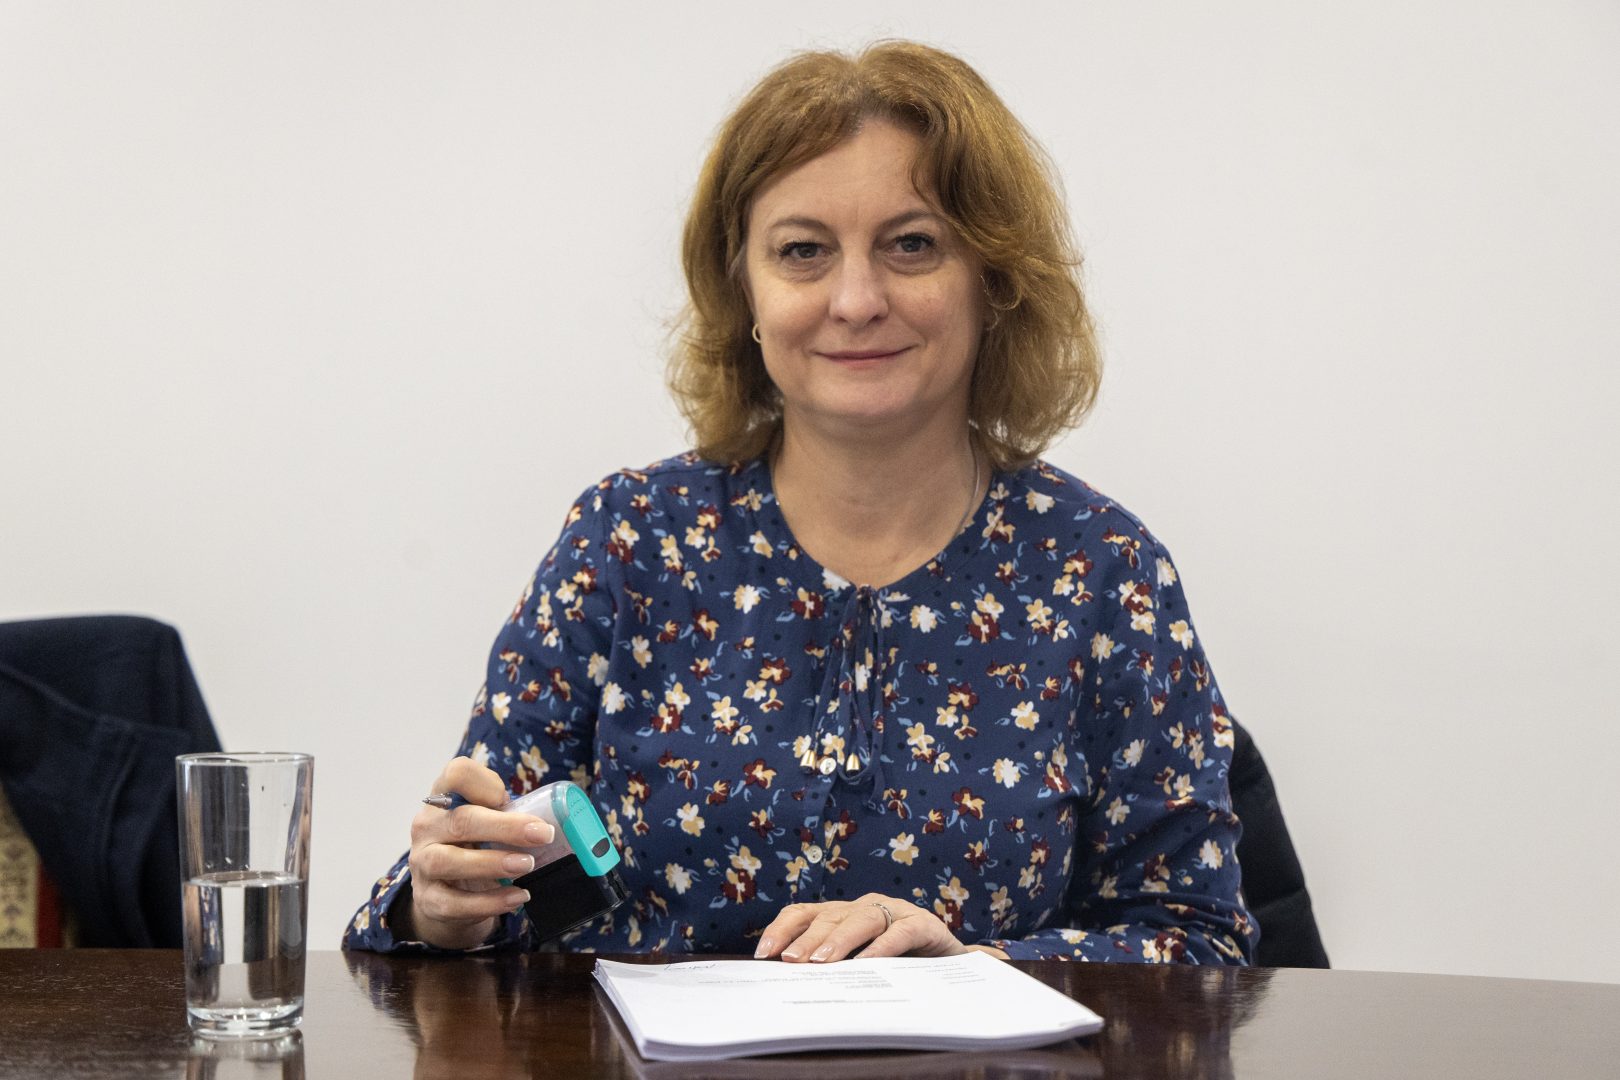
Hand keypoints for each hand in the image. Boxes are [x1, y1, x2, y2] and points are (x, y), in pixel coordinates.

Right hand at [396, 756, 555, 949]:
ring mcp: (422, 864)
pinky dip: (489, 902)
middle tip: (542, 835)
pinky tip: (517, 897)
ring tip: (527, 865)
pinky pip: (454, 903)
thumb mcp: (487, 821)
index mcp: (444, 798)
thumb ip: (510, 813)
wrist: (444, 892)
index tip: (505, 797)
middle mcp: (427, 827)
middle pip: (461, 821)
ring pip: (447, 861)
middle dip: (506, 828)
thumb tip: (557, 821)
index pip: (456, 774)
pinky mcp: (428, 900)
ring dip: (493, 863)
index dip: (483, 781)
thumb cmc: (474, 845)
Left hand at [753, 893, 1007, 962]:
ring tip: (821, 962)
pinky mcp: (922, 924)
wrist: (954, 965)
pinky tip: (868, 963)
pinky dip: (881, 947)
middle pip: (829, 915)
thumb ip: (833, 965)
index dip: (782, 929)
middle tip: (790, 961)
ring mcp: (895, 911)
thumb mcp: (860, 962)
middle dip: (807, 938)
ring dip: (839, 940)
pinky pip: (899, 933)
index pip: (805, 913)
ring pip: (861, 919)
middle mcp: (866, 905)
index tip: (763, 954)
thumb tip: (791, 982)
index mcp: (844, 913)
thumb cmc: (899, 964)